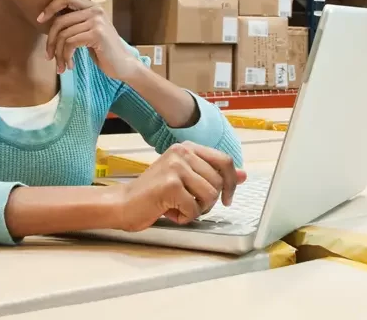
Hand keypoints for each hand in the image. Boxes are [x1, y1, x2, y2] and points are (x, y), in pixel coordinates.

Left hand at [38, 0, 137, 79]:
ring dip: (59, 54)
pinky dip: (66, 57)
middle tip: (49, 55)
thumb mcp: (89, 32)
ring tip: (61, 65)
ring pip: (64, 35)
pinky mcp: (97, 34)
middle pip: (60, 20)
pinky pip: (70, 43)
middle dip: (51, 41)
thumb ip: (76, 23)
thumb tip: (50, 21)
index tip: (40, 20)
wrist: (123, 64)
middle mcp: (95, 10)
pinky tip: (70, 65)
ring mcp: (97, 21)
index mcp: (92, 7)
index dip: (50, 7)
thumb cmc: (104, 50)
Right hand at [107, 143, 246, 230]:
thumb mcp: (186, 179)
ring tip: (180, 208)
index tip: (228, 198)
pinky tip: (171, 213)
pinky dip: (186, 217)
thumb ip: (213, 174)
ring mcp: (176, 167)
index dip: (231, 182)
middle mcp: (183, 153)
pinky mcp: (170, 185)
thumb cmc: (154, 194)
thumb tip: (244, 174)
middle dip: (209, 201)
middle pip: (218, 182)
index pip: (225, 160)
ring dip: (198, 209)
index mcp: (188, 148)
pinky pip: (194, 208)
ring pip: (210, 195)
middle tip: (191, 205)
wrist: (123, 204)